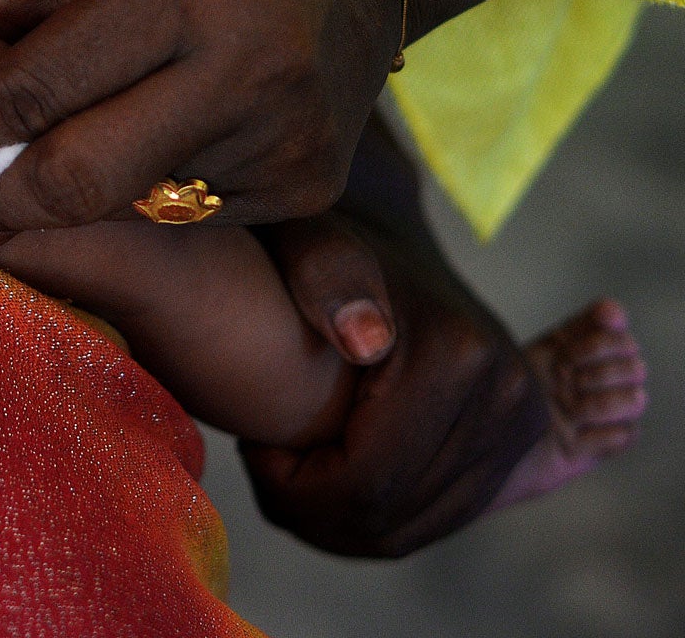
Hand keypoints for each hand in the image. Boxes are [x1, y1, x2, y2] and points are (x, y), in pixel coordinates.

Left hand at [247, 120, 546, 555]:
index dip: (292, 486)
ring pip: (409, 529)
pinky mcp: (516, 452)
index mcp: (459, 354)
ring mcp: (519, 430)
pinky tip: (326, 481)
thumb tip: (366, 341)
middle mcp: (506, 397)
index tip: (253, 445)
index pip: (367, 480)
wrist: (383, 249)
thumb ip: (324, 275)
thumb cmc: (319, 247)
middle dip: (310, 510)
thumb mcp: (305, 242)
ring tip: (289, 471)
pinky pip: (432, 522)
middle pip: (390, 515)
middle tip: (264, 464)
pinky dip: (370, 520)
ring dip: (336, 521)